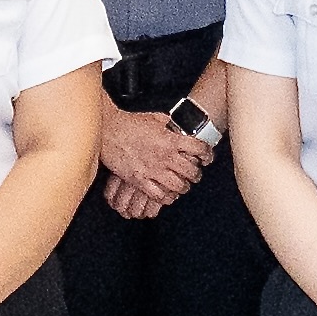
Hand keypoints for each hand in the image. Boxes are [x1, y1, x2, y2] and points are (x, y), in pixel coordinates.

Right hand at [92, 104, 209, 222]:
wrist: (109, 130)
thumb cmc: (130, 123)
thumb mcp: (156, 118)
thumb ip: (170, 125)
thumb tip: (179, 128)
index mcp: (171, 140)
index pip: (198, 148)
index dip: (207, 154)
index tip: (207, 158)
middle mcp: (165, 156)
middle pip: (191, 171)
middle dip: (196, 174)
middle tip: (195, 175)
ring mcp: (153, 170)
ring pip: (178, 186)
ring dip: (183, 187)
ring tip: (182, 186)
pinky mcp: (140, 180)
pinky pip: (158, 195)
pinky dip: (166, 197)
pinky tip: (166, 194)